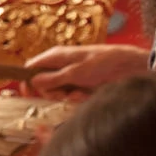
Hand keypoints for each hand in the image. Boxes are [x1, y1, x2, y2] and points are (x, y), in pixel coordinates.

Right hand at [25, 44, 148, 95]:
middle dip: (50, 93)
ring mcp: (72, 75)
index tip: (27, 94)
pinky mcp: (82, 85)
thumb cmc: (103, 64)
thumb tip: (32, 81)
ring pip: (58, 92)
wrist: (129, 67)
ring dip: (66, 97)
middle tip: (61, 96)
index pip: (31, 67)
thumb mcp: (75, 73)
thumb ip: (53, 79)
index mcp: (56, 56)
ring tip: (79, 94)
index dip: (27, 80)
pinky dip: (77, 98)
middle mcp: (61, 65)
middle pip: (43, 83)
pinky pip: (71, 95)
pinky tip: (86, 96)